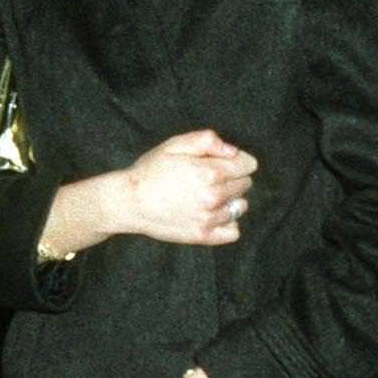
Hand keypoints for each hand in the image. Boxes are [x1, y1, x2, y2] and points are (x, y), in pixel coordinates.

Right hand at [116, 129, 256, 244]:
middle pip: (245, 185)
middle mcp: (214, 196)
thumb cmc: (150, 171)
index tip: (222, 162)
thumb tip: (233, 151)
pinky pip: (233, 231)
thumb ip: (207, 141)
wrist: (129, 202)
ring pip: (240, 207)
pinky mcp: (203, 236)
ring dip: (229, 200)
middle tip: (208, 178)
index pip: (248, 165)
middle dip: (232, 178)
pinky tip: (212, 215)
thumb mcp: (175, 144)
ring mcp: (210, 218)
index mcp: (210, 171)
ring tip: (208, 197)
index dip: (236, 160)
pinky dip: (227, 223)